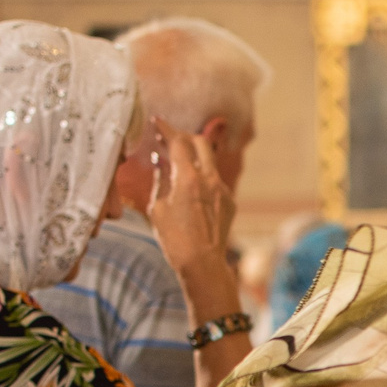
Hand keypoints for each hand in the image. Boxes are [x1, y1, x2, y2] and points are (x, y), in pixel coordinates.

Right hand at [144, 117, 236, 283]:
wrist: (203, 264)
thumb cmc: (175, 239)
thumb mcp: (157, 208)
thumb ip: (160, 179)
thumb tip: (160, 161)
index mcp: (188, 178)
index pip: (178, 141)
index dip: (166, 129)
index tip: (156, 122)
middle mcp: (209, 179)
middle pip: (200, 142)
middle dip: (183, 136)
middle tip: (168, 139)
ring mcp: (222, 190)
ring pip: (209, 161)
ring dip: (194, 157)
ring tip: (177, 163)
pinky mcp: (229, 202)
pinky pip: (215, 180)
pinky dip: (202, 176)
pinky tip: (190, 188)